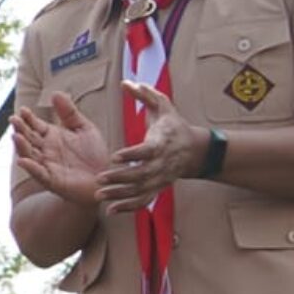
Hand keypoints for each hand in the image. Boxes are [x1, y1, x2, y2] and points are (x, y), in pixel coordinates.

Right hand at [12, 91, 117, 207]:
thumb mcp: (84, 128)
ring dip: (21, 147)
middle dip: (20, 129)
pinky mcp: (53, 180)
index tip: (23, 110)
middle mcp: (46, 150)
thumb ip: (69, 112)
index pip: (35, 125)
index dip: (28, 118)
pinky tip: (23, 161)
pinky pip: (39, 174)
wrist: (105, 178)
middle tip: (13, 119)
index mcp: (52, 137)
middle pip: (29, 138)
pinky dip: (31, 168)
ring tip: (16, 136)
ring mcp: (47, 165)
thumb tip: (55, 93)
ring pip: (29, 155)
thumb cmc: (94, 154)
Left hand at [96, 82, 205, 213]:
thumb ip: (145, 94)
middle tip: (99, 178)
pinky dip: (128, 207)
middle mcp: (162, 163)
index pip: (147, 150)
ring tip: (100, 195)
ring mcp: (161, 178)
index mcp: (162, 142)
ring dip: (120, 194)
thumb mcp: (163, 106)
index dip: (132, 154)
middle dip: (120, 177)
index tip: (115, 156)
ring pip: (140, 190)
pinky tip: (111, 210)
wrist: (194, 149)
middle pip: (141, 173)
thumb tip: (127, 82)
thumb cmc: (173, 125)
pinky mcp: (158, 188)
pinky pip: (144, 200)